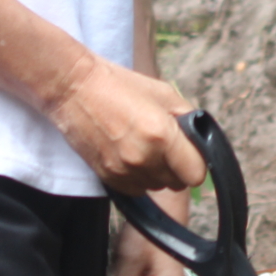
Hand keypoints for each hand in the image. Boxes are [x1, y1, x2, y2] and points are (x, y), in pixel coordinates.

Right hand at [42, 55, 209, 195]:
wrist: (75, 89)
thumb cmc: (121, 85)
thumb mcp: (164, 93)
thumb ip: (187, 119)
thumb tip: (201, 139)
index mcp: (162, 135)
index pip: (196, 173)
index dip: (197, 163)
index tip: (191, 152)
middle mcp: (144, 158)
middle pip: (177, 183)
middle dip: (178, 167)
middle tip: (167, 146)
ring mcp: (123, 170)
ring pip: (157, 187)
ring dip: (158, 173)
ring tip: (146, 148)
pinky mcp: (107, 177)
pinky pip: (136, 190)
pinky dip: (139, 179)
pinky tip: (132, 156)